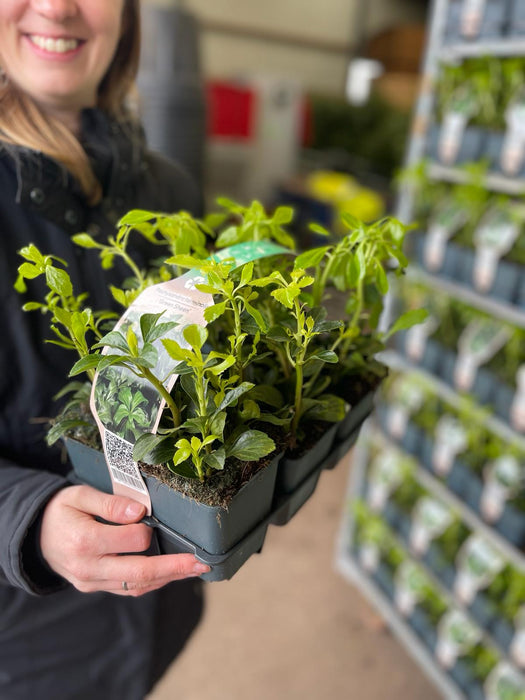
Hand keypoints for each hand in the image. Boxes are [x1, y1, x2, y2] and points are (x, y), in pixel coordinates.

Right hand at [40, 484, 209, 595]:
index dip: (147, 529)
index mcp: (84, 541)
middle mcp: (88, 568)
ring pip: (136, 586)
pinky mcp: (94, 588)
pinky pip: (127, 590)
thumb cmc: (61, 510)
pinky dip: (151, 583)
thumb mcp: (79, 495)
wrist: (34, 535)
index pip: (131, 540)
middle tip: (201, 563)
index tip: (150, 517)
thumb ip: (110, 503)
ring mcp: (91, 582)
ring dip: (167, 578)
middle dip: (174, 568)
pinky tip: (170, 573)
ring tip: (194, 568)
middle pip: (139, 573)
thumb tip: (140, 512)